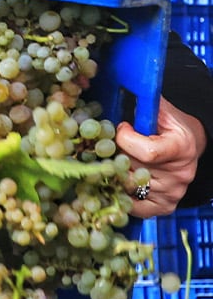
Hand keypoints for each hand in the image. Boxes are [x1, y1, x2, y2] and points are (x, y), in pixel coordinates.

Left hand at [115, 97, 207, 216]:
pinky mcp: (165, 206)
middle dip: (114, 156)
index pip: (147, 152)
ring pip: (129, 188)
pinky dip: (120, 196)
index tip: (120, 128)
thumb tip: (126, 90)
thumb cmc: (172, 127)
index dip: (125, 139)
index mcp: (180, 148)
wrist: (191, 147)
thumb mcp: (164, 112)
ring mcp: (172, 193)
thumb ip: (145, 104)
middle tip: (108, 147)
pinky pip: (134, 208)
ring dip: (113, 176)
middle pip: (133, 170)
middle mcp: (179, 174)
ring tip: (110, 162)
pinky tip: (115, 182)